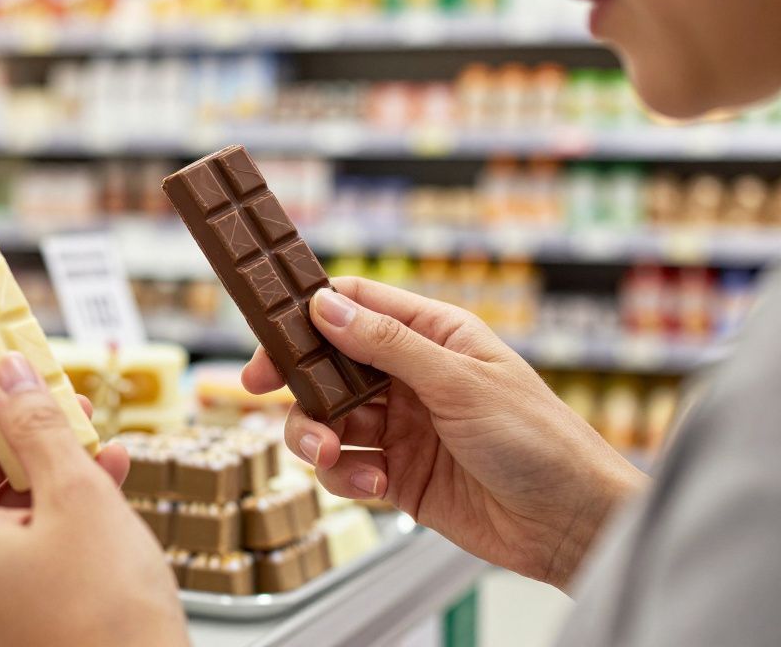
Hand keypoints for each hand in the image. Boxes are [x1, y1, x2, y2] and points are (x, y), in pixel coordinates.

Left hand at [0, 351, 188, 645]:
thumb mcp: (77, 497)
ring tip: (96, 443)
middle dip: (19, 432)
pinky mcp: (3, 619)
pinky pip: (16, 548)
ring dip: (45, 470)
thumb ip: (38, 427)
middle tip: (60, 401)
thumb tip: (8, 374)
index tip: (1, 366)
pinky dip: (53, 513)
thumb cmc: (105, 623)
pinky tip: (103, 486)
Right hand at [244, 277, 646, 589]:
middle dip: (294, 380)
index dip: (307, 313)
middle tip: (259, 390)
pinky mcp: (397, 474)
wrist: (571, 524)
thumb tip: (325, 308)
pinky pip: (346, 466)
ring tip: (330, 454)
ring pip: (328, 419)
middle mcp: (410, 377)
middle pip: (327, 364)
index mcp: (432, 335)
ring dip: (316, 436)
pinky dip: (346, 475)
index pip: (356, 305)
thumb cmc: (540, 440)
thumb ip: (388, 345)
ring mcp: (401, 427)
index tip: (269, 328)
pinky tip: (372, 483)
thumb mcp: (461, 381)